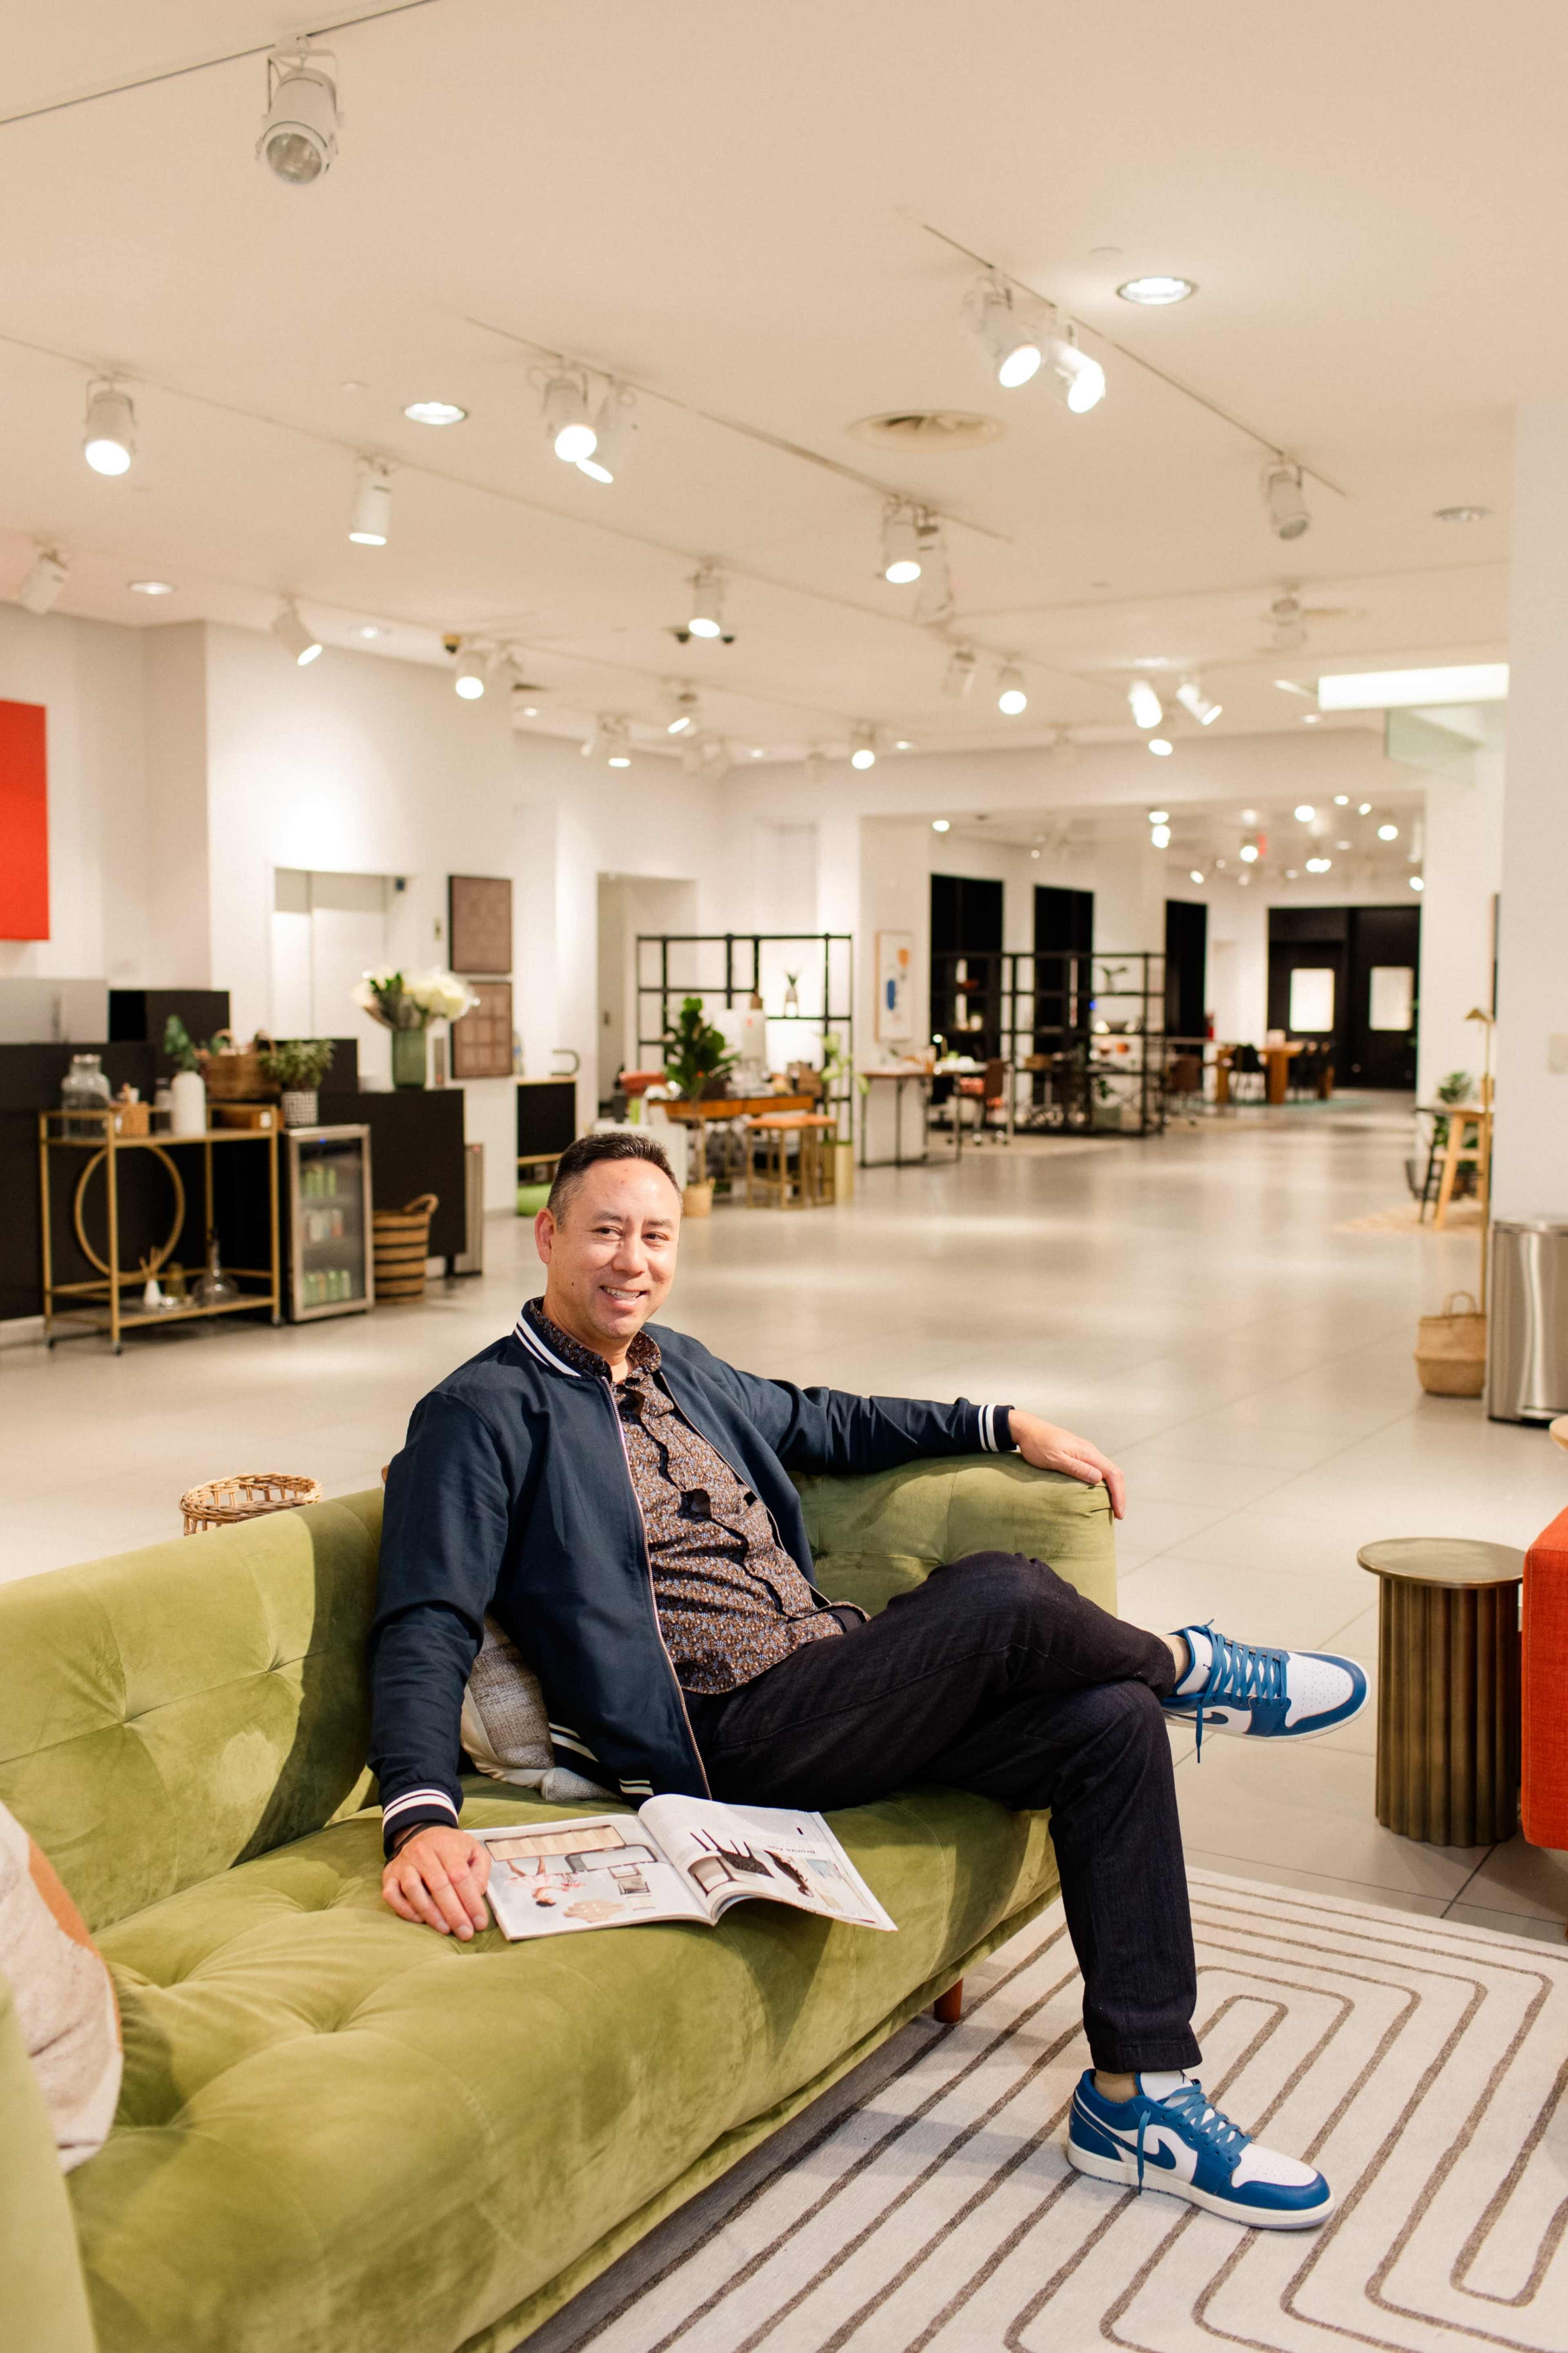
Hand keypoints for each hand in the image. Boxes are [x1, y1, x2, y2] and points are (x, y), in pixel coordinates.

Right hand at [381, 1824, 491, 1938]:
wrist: (424, 1835)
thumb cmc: (452, 1849)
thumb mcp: (474, 1852)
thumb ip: (480, 1872)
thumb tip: (475, 1896)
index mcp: (446, 1844)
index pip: (459, 1875)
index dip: (471, 1901)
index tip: (479, 1922)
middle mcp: (422, 1852)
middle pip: (438, 1885)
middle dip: (453, 1913)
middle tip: (465, 1933)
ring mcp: (403, 1863)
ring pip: (413, 1890)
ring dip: (430, 1914)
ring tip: (446, 1929)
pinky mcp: (389, 1875)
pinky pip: (392, 1895)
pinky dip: (405, 1910)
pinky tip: (420, 1920)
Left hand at [1007, 1411, 1125, 1519]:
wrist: (1027, 1428)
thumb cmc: (1037, 1445)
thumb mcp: (1055, 1459)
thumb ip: (1076, 1468)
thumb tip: (1099, 1478)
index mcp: (1087, 1453)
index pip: (1113, 1474)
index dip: (1119, 1495)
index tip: (1119, 1513)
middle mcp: (1090, 1451)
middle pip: (1114, 1473)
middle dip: (1119, 1494)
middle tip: (1118, 1515)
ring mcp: (1085, 1452)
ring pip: (1107, 1471)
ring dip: (1113, 1489)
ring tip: (1111, 1507)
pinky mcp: (1078, 1455)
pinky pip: (1098, 1469)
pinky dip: (1103, 1483)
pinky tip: (1098, 1493)